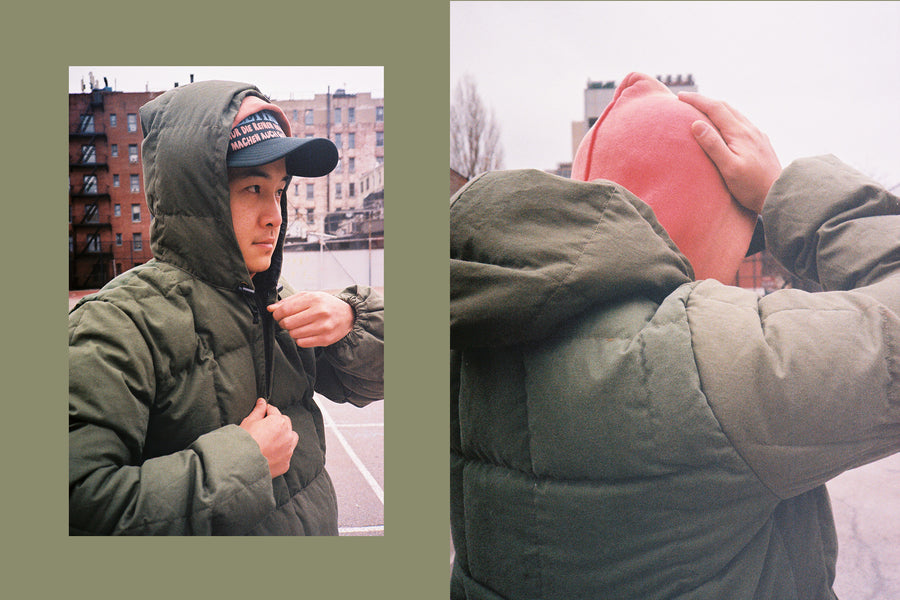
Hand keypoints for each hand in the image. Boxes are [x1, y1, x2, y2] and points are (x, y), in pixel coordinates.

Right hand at [239, 399, 297, 477]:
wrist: (241, 465)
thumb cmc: (243, 442)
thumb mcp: (248, 422)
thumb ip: (258, 410)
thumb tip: (262, 402)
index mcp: (279, 422)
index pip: (274, 411)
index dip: (267, 411)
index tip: (263, 412)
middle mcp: (287, 435)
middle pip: (285, 424)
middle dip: (277, 423)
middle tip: (265, 426)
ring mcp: (288, 450)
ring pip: (291, 438)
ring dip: (284, 436)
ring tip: (271, 439)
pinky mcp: (285, 463)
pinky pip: (286, 454)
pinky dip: (280, 452)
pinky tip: (270, 453)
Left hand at [267, 291, 353, 347]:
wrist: (348, 315)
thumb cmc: (326, 305)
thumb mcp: (309, 297)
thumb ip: (289, 301)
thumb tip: (271, 308)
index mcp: (314, 299)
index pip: (286, 309)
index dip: (277, 314)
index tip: (277, 315)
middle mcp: (320, 312)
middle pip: (288, 323)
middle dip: (284, 323)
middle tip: (288, 322)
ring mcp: (324, 327)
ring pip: (294, 334)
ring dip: (292, 332)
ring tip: (299, 327)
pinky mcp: (325, 339)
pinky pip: (302, 343)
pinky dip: (300, 339)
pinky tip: (306, 333)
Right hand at [678, 91, 781, 213]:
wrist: (779, 194)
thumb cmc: (751, 186)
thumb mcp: (728, 168)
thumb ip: (713, 145)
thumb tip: (696, 123)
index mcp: (739, 133)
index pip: (715, 108)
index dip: (696, 100)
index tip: (679, 97)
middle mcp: (750, 129)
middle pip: (725, 106)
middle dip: (704, 101)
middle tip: (687, 101)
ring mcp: (757, 134)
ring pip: (734, 113)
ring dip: (716, 108)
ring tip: (702, 110)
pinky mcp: (761, 142)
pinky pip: (741, 122)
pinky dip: (727, 117)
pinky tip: (725, 126)